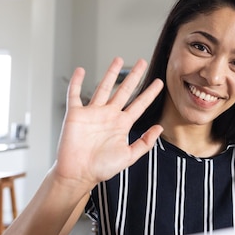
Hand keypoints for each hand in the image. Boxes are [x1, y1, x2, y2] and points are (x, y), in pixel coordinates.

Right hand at [51, 57, 163, 191]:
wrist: (78, 174)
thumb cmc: (101, 168)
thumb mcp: (129, 156)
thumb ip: (144, 143)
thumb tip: (159, 128)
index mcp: (122, 124)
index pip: (139, 104)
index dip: (150, 93)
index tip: (159, 82)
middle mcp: (108, 115)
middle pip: (124, 90)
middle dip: (134, 76)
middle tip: (143, 62)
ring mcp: (92, 113)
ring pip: (103, 88)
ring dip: (110, 73)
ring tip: (119, 59)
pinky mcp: (76, 114)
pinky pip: (75, 94)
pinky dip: (77, 82)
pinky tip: (81, 70)